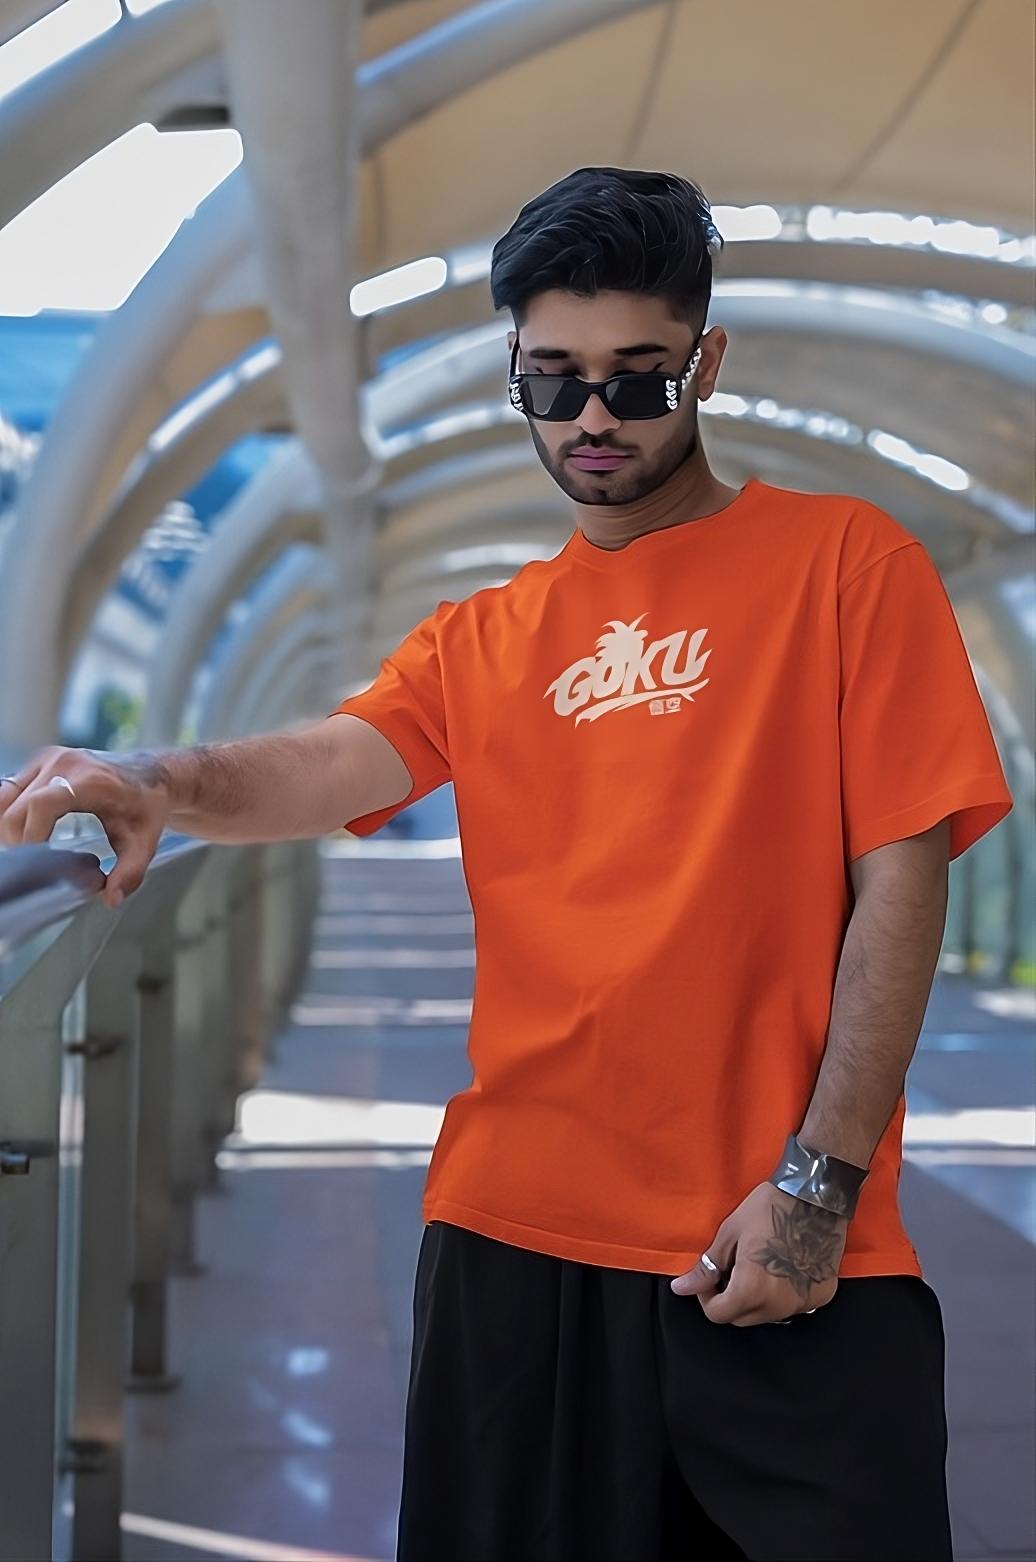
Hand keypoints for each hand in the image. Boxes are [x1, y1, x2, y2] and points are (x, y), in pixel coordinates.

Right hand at [0, 746, 172, 908]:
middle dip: (19, 840)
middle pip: (17, 807)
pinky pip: (9, 788)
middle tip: (35, 863)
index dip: (31, 836)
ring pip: (6, 797)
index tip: (36, 862)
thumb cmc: (146, 805)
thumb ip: (130, 871)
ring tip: (30, 847)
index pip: (41, 805)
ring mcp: (49, 759)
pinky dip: (9, 812)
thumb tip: (111, 898)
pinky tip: (24, 830)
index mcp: (90, 780)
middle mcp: (64, 763)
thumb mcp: (144, 841)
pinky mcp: (40, 761)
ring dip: (10, 826)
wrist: (149, 774)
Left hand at [670, 1182, 847, 1325]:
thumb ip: (707, 1268)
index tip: (711, 1278)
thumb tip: (681, 1288)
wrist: (815, 1196)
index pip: (718, 1315)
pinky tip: (782, 1269)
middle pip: (742, 1319)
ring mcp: (803, 1303)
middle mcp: (779, 1305)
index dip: (707, 1297)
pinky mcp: (821, 1297)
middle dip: (730, 1300)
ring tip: (757, 1267)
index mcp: (751, 1290)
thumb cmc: (769, 1209)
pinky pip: (792, 1307)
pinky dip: (781, 1295)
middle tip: (732, 1270)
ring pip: (767, 1315)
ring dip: (755, 1299)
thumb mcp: (730, 1234)